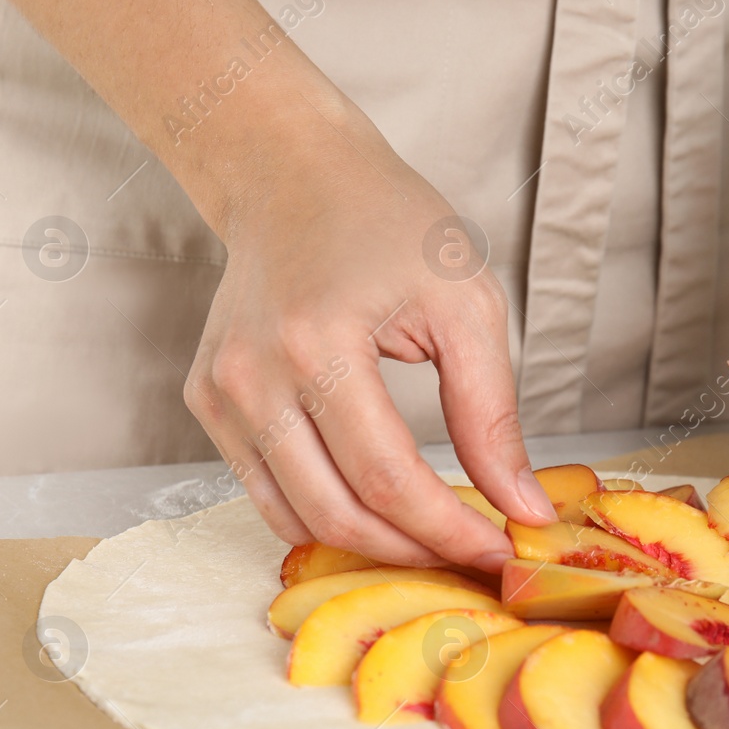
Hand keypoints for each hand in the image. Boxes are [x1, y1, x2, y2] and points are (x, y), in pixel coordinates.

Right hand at [184, 99, 555, 572]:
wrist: (292, 173)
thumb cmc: (387, 223)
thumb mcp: (466, 302)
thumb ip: (492, 413)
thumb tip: (521, 508)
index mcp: (316, 344)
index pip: (389, 480)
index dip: (450, 532)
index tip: (501, 553)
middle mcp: (252, 377)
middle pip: (338, 514)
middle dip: (415, 551)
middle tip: (472, 555)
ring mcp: (219, 394)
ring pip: (297, 518)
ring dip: (371, 545)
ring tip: (432, 538)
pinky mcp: (208, 402)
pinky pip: (268, 492)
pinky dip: (325, 516)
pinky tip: (380, 513)